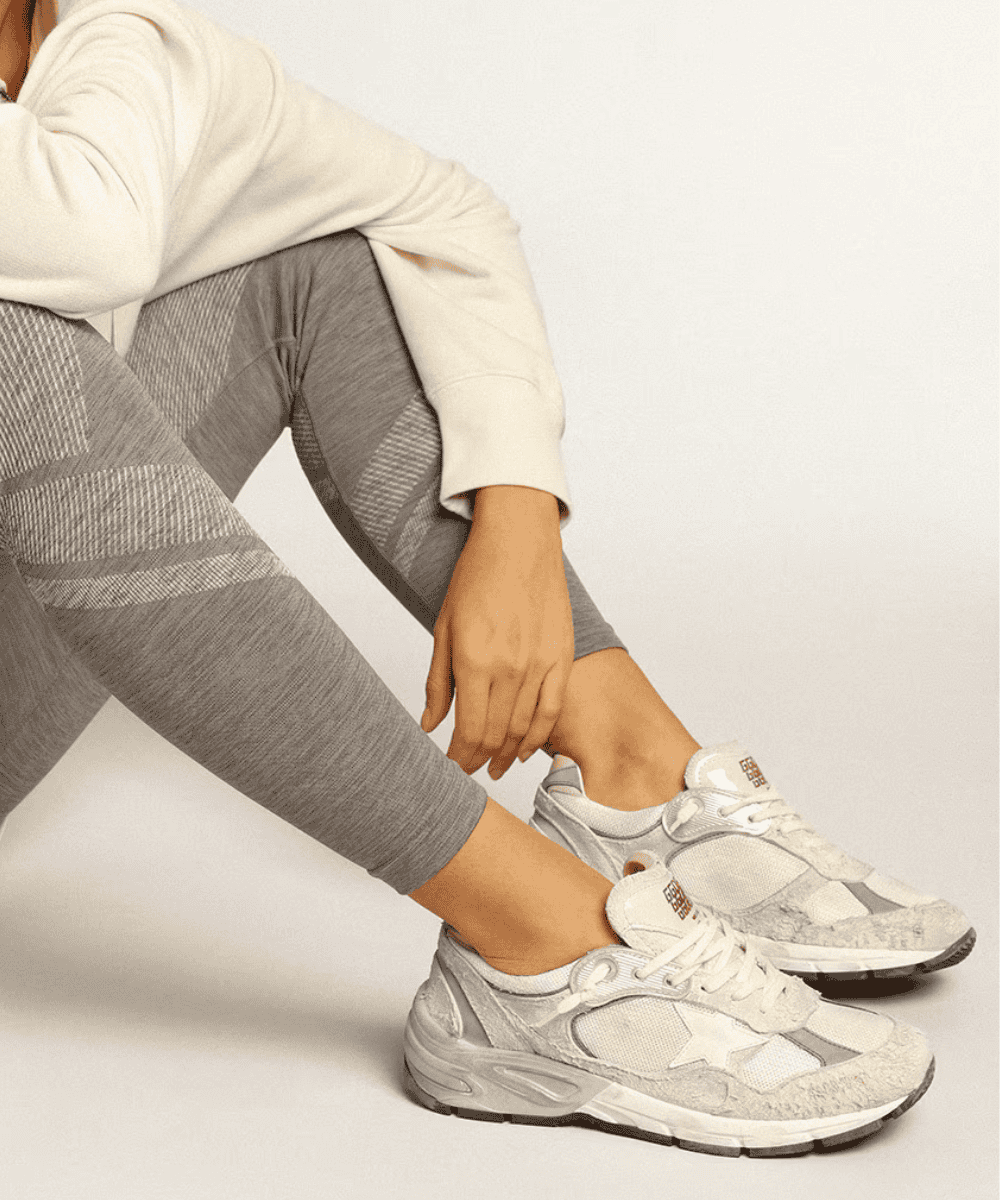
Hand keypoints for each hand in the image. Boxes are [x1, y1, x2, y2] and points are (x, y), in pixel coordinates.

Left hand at [420, 487, 573, 779]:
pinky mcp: (562, 657)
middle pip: (495, 735)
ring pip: (523, 728)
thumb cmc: (476, 578)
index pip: (469, 730)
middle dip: (479, 760)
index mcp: (474, 660)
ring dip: (507, 754)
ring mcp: (540, 664)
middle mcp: (509, 667)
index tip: (452, 767)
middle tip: (469, 772)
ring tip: (495, 767)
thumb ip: (438, 682)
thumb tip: (430, 726)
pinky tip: (525, 749)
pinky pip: (552, 709)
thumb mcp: (444, 628)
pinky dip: (538, 736)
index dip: (460, 758)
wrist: (518, 542)